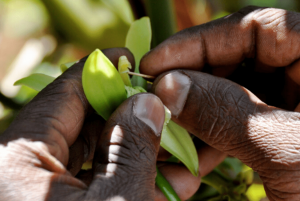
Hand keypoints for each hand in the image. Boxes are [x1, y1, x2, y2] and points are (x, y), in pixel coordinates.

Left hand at [0, 48, 166, 200]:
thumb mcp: (117, 199)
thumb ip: (130, 147)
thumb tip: (146, 103)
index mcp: (17, 161)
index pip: (62, 96)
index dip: (100, 72)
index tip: (128, 57)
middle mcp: (21, 171)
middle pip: (79, 124)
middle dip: (126, 116)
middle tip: (159, 108)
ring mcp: (39, 189)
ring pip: (90, 154)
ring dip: (134, 153)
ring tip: (173, 152)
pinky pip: (91, 180)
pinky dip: (125, 178)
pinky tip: (164, 181)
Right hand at [141, 6, 299, 200]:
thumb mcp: (288, 151)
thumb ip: (227, 113)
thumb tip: (168, 86)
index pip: (254, 28)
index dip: (198, 42)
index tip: (155, 63)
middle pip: (237, 59)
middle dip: (192, 79)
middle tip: (157, 96)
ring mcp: (292, 102)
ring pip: (231, 91)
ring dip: (196, 110)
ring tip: (169, 128)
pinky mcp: (279, 128)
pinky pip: (236, 118)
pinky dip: (210, 132)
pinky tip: (191, 150)